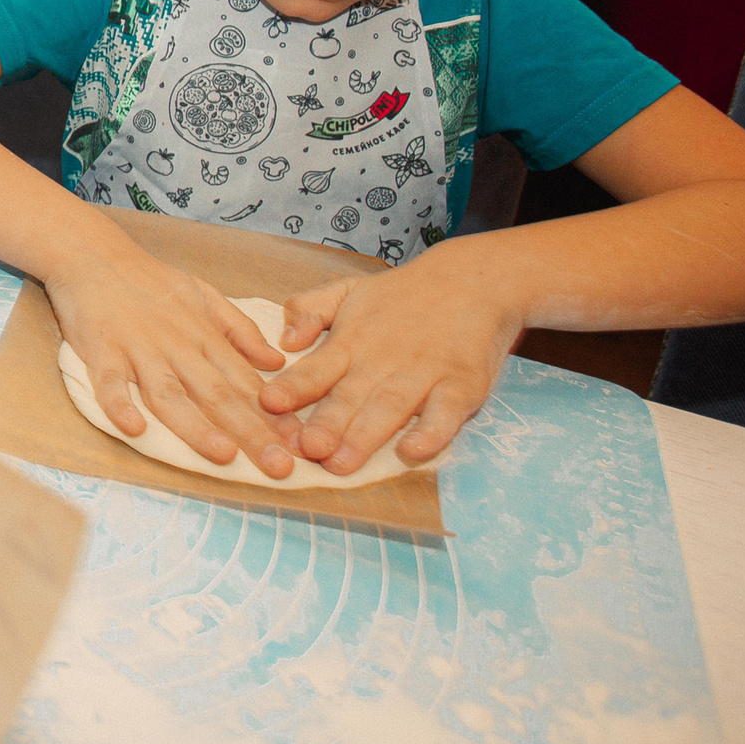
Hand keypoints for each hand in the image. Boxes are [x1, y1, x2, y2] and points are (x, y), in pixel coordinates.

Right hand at [50, 221, 302, 477]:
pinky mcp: (101, 351)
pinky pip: (109, 382)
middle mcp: (177, 346)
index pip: (246, 382)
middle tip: (279, 468)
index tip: (301, 445)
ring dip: (196, 425)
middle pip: (217, 394)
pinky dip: (120, 404)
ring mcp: (138, 350)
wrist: (93, 254)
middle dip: (251, 432)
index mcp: (204, 336)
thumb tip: (276, 362)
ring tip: (224, 454)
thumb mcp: (204, 294)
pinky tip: (135, 429)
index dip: (275, 416)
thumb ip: (239, 330)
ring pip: (170, 394)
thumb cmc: (150, 279)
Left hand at [262, 258, 522, 471]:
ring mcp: (424, 374)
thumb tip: (284, 340)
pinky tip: (413, 452)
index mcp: (352, 342)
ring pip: (391, 408)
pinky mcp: (463, 386)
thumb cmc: (403, 296)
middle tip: (305, 448)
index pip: (317, 368)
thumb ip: (310, 309)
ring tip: (341, 463)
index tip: (268, 403)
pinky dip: (431, 433)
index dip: (294, 387)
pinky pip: (446, 413)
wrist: (476, 280)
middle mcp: (383, 361)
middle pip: (351, 396)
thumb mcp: (349, 290)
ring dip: (365, 436)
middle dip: (327, 424)